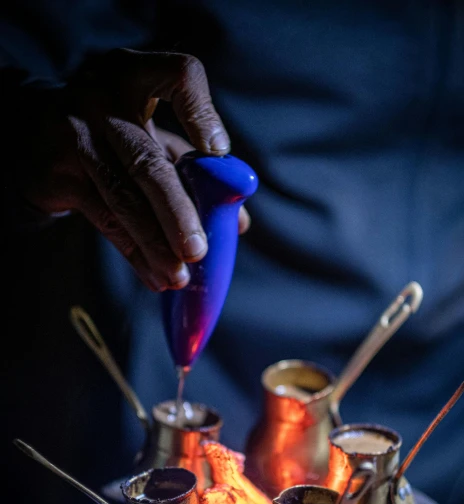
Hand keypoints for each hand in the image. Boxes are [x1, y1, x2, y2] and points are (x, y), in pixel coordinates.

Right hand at [14, 49, 249, 290]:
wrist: (34, 130)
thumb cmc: (113, 130)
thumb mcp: (151, 133)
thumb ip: (194, 168)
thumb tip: (237, 221)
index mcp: (137, 74)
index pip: (179, 76)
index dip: (202, 112)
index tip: (218, 151)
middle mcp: (103, 99)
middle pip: (147, 161)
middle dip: (176, 212)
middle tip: (198, 250)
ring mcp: (75, 135)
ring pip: (122, 198)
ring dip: (155, 244)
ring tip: (179, 276)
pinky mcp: (58, 172)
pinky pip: (103, 219)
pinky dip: (133, 252)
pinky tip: (154, 275)